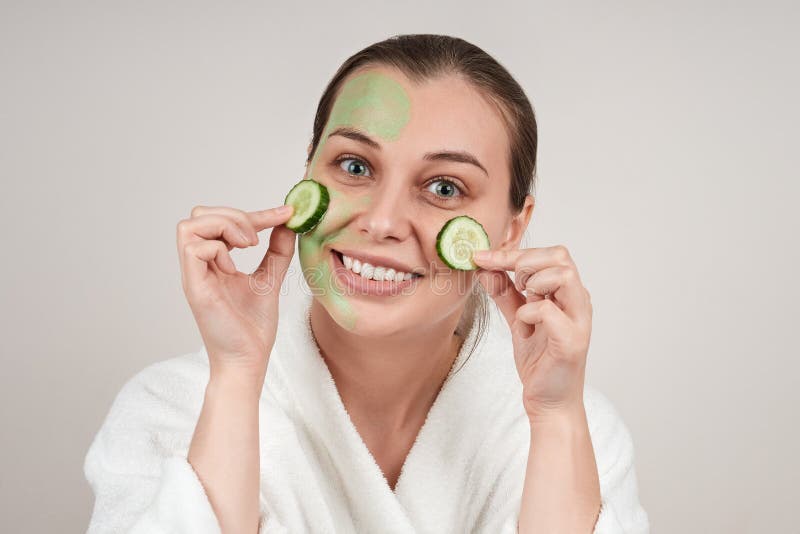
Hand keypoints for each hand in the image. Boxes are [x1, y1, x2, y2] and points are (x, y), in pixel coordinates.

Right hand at [176, 204, 294, 381]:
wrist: (248, 360)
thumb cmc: (252, 327)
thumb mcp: (270, 279)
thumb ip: (277, 251)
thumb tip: (288, 223)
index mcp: (213, 262)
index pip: (221, 220)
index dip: (254, 213)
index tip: (284, 214)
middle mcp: (199, 265)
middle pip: (198, 215)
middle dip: (234, 215)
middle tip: (258, 237)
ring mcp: (194, 275)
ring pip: (189, 226)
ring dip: (225, 226)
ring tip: (249, 246)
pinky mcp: (195, 288)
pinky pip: (194, 249)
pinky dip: (219, 249)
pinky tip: (235, 269)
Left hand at [473, 245, 592, 418]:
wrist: (549, 402)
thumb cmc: (541, 362)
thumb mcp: (519, 321)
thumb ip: (505, 293)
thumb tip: (485, 268)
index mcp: (568, 294)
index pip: (549, 255)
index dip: (513, 253)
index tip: (481, 257)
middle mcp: (578, 302)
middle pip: (560, 256)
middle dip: (524, 262)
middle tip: (511, 284)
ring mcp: (579, 321)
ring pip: (563, 275)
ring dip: (532, 283)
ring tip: (522, 305)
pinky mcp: (571, 341)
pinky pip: (548, 310)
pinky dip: (528, 312)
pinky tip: (523, 327)